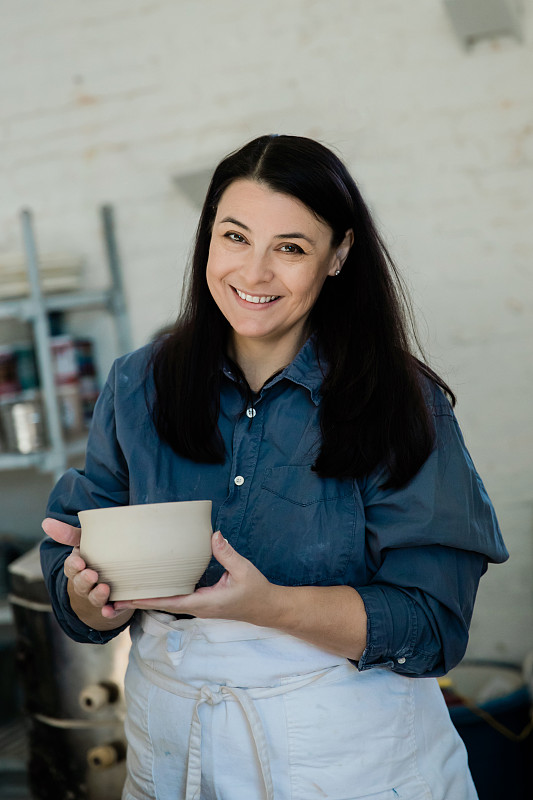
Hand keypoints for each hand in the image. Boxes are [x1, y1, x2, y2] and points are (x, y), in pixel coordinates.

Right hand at [41, 517, 129, 622]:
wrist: (105, 586)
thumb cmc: (93, 560)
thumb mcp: (83, 544)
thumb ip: (69, 534)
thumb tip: (45, 521)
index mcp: (77, 568)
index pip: (71, 567)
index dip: (74, 565)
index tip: (79, 561)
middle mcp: (84, 584)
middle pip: (81, 584)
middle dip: (85, 580)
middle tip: (92, 574)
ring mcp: (96, 596)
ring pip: (94, 598)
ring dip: (97, 595)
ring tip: (104, 589)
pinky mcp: (111, 606)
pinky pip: (109, 611)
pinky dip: (109, 612)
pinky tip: (111, 610)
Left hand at [114, 531, 278, 625]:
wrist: (267, 607)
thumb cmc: (255, 590)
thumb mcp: (243, 570)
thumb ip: (227, 554)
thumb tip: (214, 536)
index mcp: (204, 602)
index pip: (170, 602)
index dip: (149, 599)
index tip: (129, 597)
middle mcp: (197, 607)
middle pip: (163, 605)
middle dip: (140, 602)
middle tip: (115, 597)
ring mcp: (198, 607)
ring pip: (168, 604)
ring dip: (149, 599)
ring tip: (126, 592)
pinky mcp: (202, 602)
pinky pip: (177, 599)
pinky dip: (162, 595)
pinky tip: (153, 587)